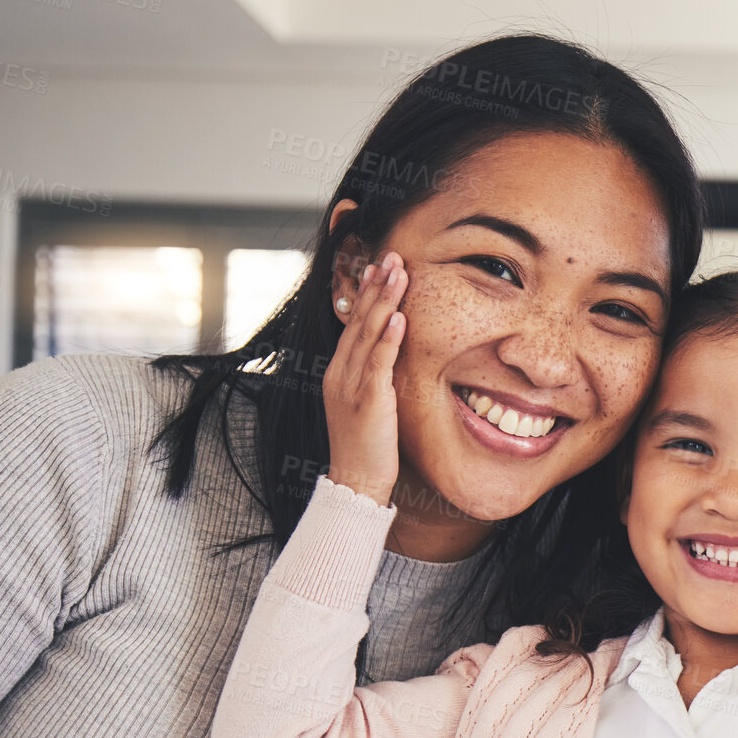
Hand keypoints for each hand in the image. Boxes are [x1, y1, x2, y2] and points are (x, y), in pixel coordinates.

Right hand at [323, 252, 406, 506]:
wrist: (355, 482)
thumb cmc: (367, 447)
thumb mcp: (368, 403)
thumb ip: (376, 376)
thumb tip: (394, 354)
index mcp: (337, 372)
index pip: (352, 324)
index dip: (366, 293)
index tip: (379, 266)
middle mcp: (339, 373)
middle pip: (357, 320)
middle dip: (376, 286)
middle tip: (392, 255)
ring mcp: (350, 386)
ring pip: (366, 334)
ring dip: (384, 301)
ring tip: (398, 272)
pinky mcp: (367, 402)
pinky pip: (377, 364)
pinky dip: (388, 339)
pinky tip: (399, 318)